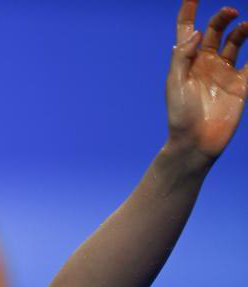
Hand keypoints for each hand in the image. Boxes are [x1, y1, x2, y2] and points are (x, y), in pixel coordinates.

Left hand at [167, 1, 247, 159]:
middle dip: (222, 17)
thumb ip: (182, 56)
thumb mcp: (174, 84)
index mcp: (187, 60)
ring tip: (246, 26)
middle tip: (231, 12)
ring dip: (242, 29)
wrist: (196, 143)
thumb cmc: (179, 115)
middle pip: (215, 30)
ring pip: (236, 41)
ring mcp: (224, 72)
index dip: (189, 10)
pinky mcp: (241, 84)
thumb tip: (195, 32)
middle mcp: (206, 62)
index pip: (187, 29)